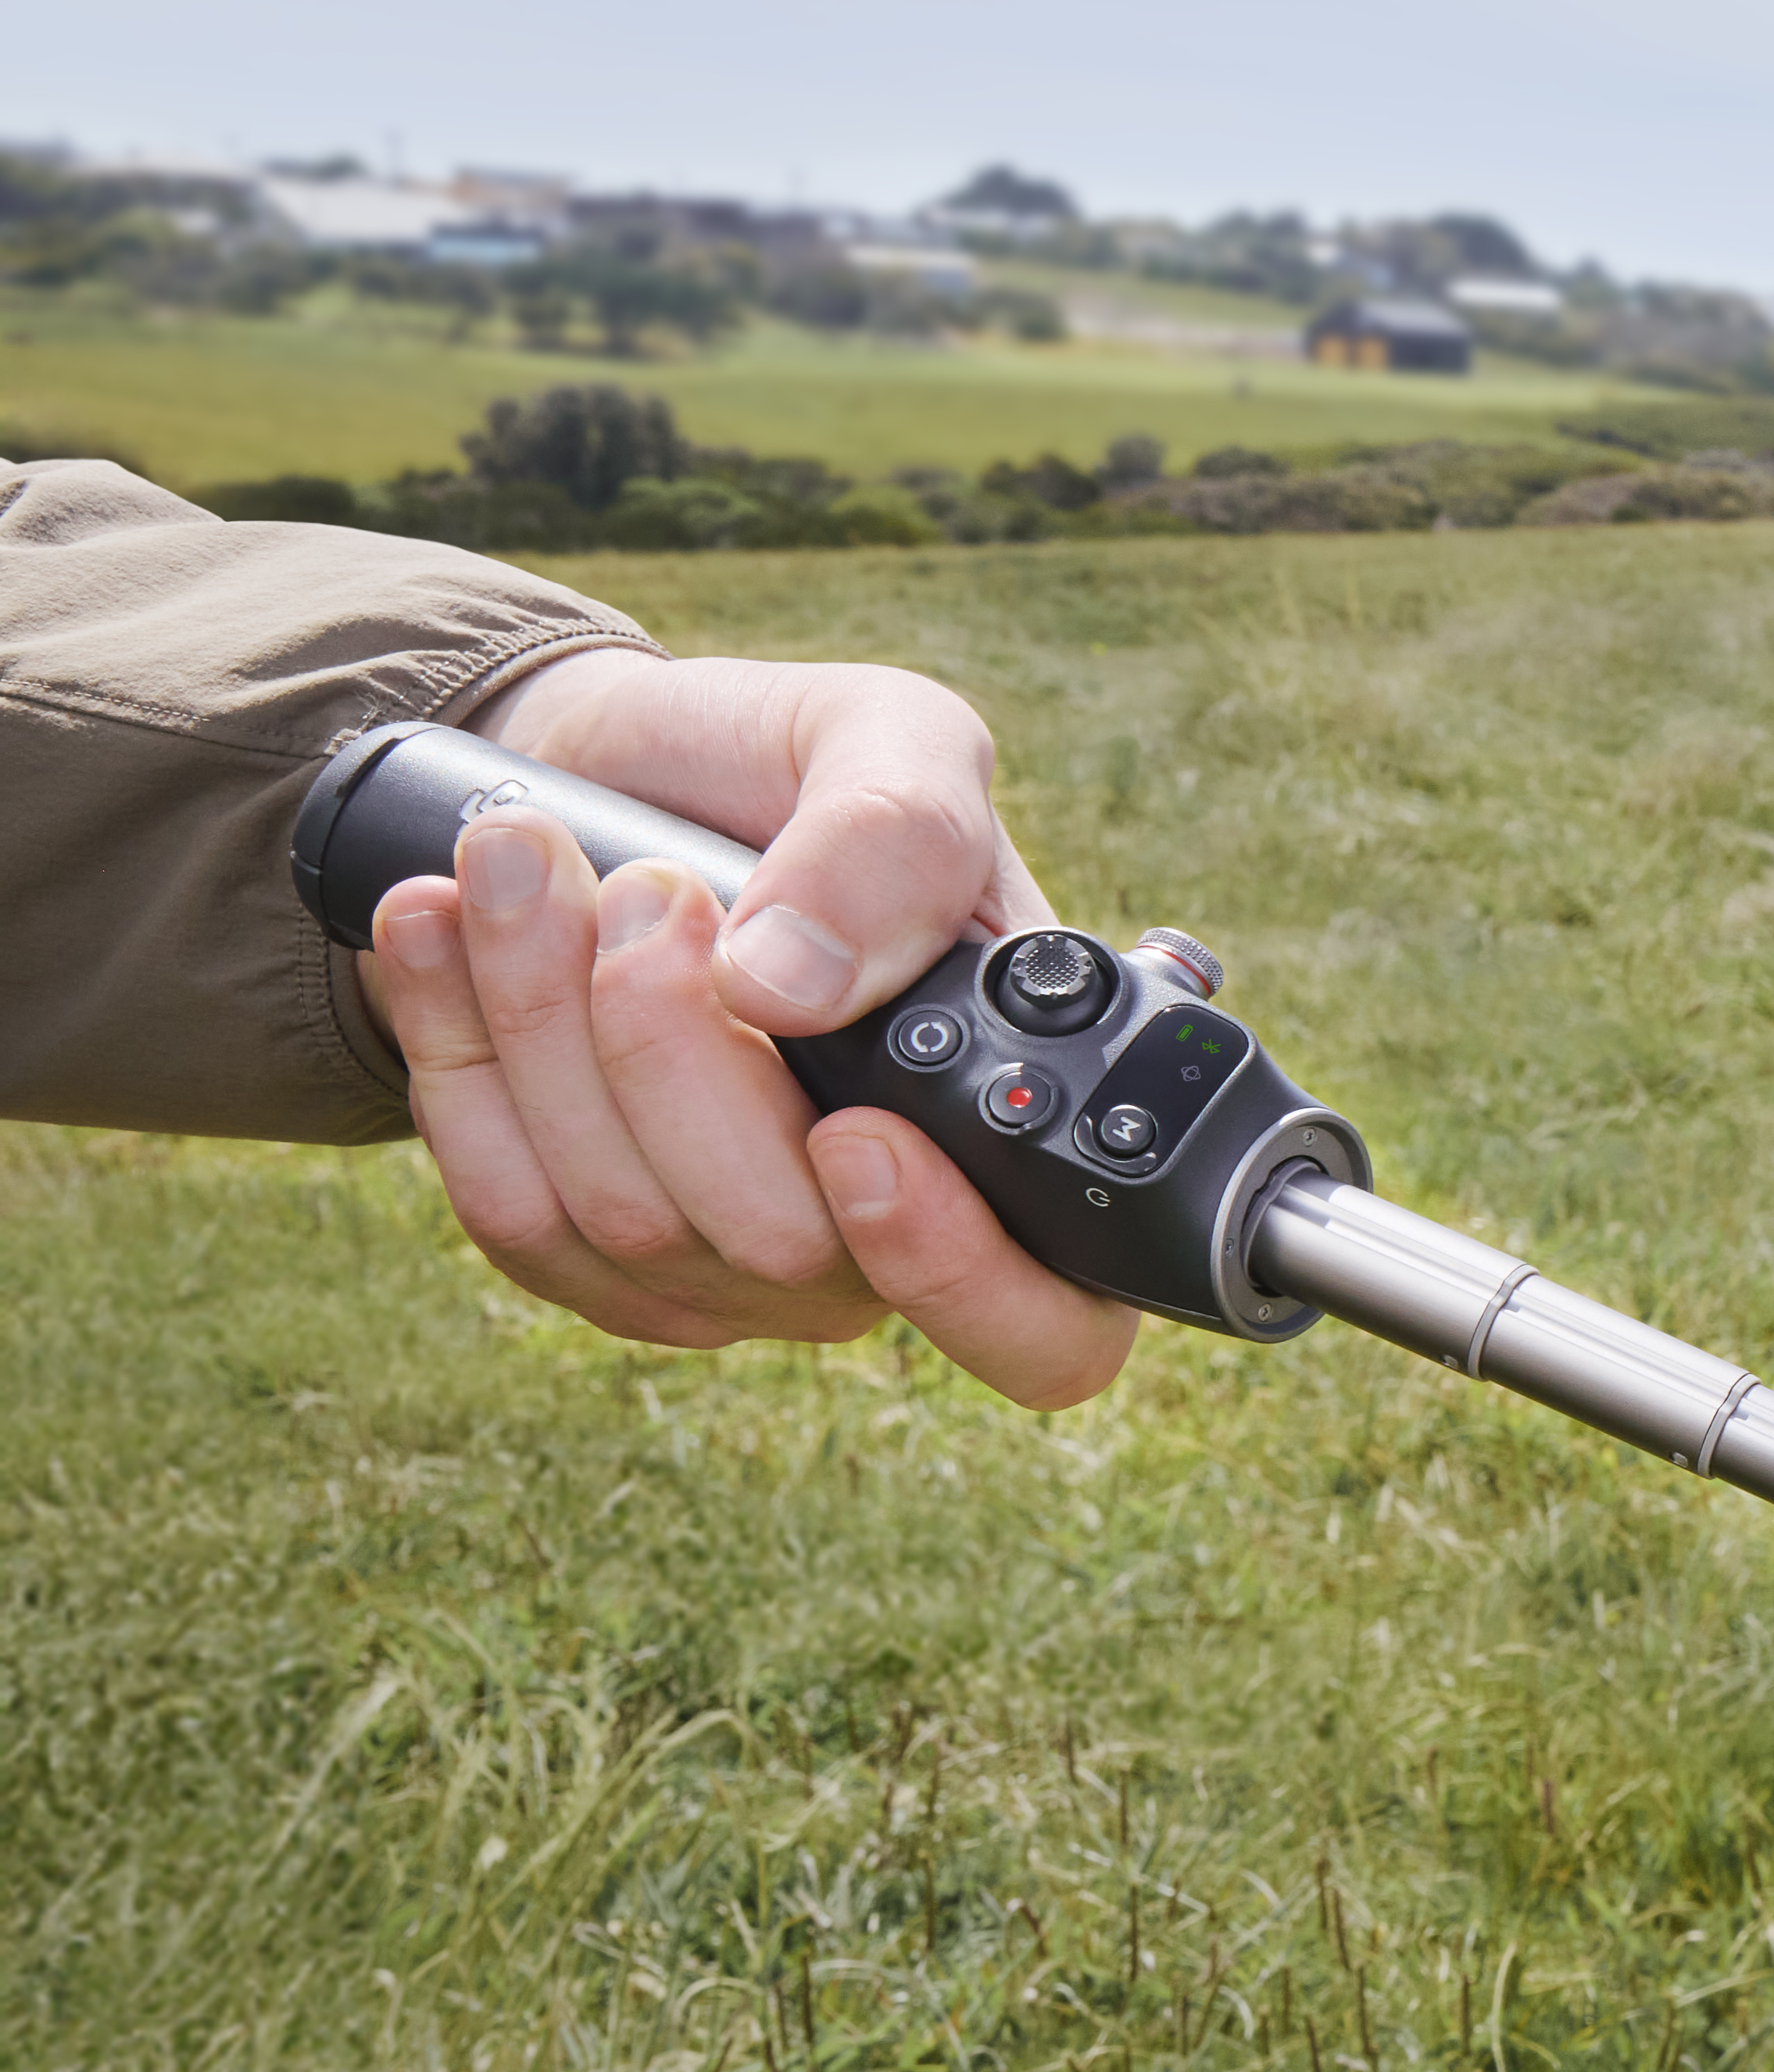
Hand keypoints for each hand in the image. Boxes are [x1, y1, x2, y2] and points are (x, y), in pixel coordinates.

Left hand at [350, 650, 1139, 1406]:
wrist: (623, 772)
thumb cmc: (793, 769)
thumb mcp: (894, 743)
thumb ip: (894, 845)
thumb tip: (791, 991)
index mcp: (1016, 1142)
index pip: (1045, 1329)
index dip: (956, 1270)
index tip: (857, 1136)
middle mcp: (883, 1241)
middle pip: (784, 1245)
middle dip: (675, 1047)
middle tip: (648, 883)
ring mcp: (729, 1268)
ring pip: (625, 1219)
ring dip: (542, 1017)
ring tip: (516, 851)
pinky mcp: (583, 1257)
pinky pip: (509, 1207)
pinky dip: (453, 1047)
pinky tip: (430, 925)